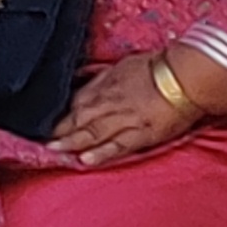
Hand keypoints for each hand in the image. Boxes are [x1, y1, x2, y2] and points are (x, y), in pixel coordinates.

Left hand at [51, 53, 196, 162]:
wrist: (187, 75)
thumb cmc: (159, 67)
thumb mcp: (122, 65)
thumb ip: (101, 78)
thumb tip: (82, 81)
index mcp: (106, 85)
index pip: (76, 102)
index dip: (60, 116)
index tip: (45, 127)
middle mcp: (112, 102)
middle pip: (80, 119)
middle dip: (59, 132)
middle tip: (39, 144)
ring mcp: (127, 119)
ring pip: (94, 133)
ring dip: (72, 143)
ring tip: (54, 153)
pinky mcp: (143, 134)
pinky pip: (118, 145)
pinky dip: (101, 153)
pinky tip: (85, 161)